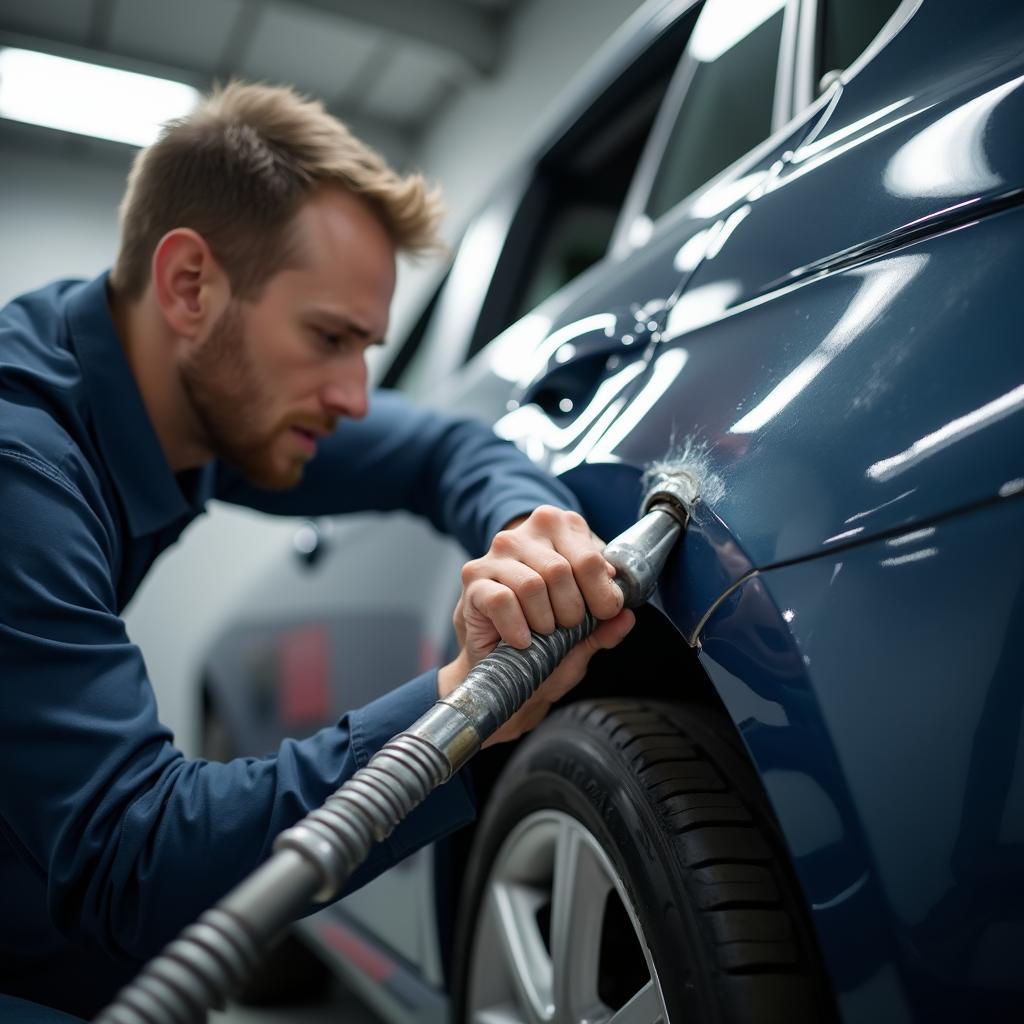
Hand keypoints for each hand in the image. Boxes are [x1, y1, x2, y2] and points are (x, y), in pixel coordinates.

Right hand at [438, 505, 634, 744]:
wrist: (503, 666)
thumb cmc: (546, 641)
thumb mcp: (586, 632)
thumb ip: (607, 623)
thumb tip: (627, 616)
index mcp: (559, 528)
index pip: (590, 558)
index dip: (602, 594)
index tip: (602, 614)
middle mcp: (524, 533)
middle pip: (561, 570)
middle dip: (572, 611)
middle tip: (567, 628)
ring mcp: (496, 555)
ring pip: (532, 585)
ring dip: (544, 621)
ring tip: (543, 632)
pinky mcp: (474, 579)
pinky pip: (504, 600)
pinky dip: (518, 628)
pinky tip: (522, 640)